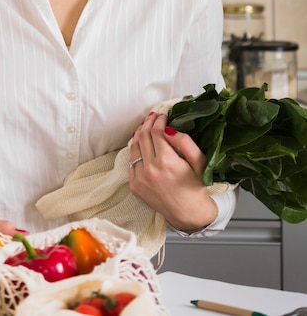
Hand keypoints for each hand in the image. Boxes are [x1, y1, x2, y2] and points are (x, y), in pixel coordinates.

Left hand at [129, 112, 217, 231]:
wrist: (188, 214)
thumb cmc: (196, 187)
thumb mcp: (199, 162)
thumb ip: (185, 142)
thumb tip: (168, 129)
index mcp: (167, 162)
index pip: (156, 132)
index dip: (159, 121)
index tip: (162, 116)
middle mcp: (150, 170)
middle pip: (143, 136)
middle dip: (148, 123)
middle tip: (153, 117)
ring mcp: (140, 179)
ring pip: (134, 147)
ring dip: (139, 134)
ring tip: (145, 127)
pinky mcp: (134, 186)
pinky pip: (131, 162)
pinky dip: (135, 151)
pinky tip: (141, 145)